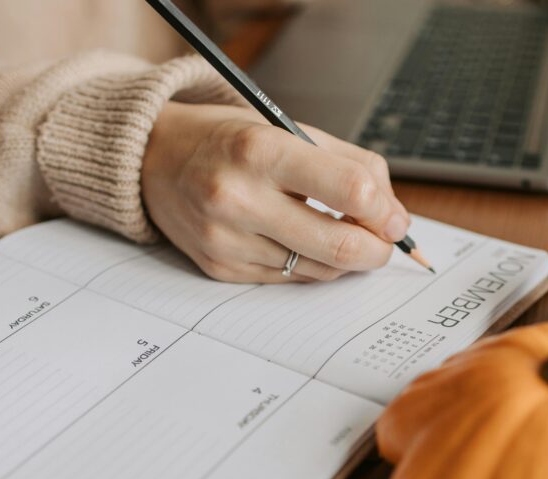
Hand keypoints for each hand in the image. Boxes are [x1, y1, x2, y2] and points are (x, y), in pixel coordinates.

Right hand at [141, 102, 409, 282]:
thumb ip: (352, 167)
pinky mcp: (220, 269)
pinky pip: (290, 279)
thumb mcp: (291, 130)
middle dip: (376, 250)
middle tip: (385, 243)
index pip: (351, 191)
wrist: (153, 158)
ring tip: (344, 236)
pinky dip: (311, 265)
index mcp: (261, 150)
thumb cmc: (231, 141)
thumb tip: (395, 218)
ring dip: (346, 260)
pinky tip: (305, 242)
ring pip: (319, 270)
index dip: (386, 211)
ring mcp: (226, 239)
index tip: (395, 218)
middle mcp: (238, 198)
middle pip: (339, 245)